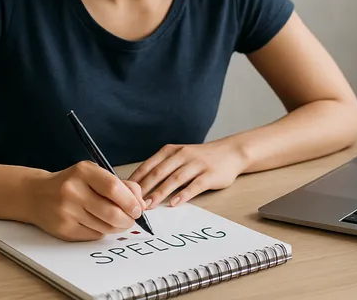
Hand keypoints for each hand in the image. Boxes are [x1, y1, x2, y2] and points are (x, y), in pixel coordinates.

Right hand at [27, 160, 145, 241]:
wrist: (37, 194)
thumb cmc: (71, 182)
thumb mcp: (93, 174)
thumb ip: (119, 184)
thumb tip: (141, 202)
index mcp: (83, 172)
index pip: (114, 188)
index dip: (131, 201)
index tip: (138, 208)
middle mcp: (73, 191)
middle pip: (112, 212)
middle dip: (128, 219)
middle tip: (132, 219)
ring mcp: (66, 211)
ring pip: (105, 227)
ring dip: (118, 227)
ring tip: (119, 221)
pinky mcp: (64, 229)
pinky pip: (94, 235)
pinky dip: (102, 232)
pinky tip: (99, 223)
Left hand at [128, 141, 247, 208]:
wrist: (231, 152)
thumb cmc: (201, 158)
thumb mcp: (180, 156)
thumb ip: (163, 167)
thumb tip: (139, 185)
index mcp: (171, 151)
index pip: (149, 165)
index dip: (136, 179)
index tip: (125, 193)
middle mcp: (182, 155)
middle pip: (159, 172)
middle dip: (145, 188)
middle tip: (133, 203)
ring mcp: (196, 164)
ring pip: (174, 179)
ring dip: (160, 193)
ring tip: (149, 206)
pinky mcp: (209, 175)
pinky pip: (194, 186)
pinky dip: (183, 195)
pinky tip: (174, 203)